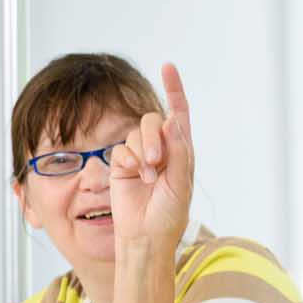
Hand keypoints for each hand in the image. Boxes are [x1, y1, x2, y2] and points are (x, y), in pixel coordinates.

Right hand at [109, 63, 193, 250]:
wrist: (146, 236)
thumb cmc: (169, 214)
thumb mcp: (180, 183)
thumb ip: (178, 152)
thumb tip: (174, 121)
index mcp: (182, 151)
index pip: (179, 114)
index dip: (174, 90)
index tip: (168, 67)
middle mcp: (162, 149)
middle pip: (153, 121)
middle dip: (154, 137)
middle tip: (156, 162)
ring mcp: (140, 156)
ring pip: (136, 134)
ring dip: (142, 153)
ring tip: (147, 177)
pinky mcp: (121, 164)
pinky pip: (121, 148)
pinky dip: (128, 160)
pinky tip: (134, 176)